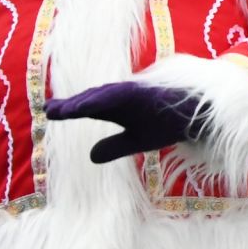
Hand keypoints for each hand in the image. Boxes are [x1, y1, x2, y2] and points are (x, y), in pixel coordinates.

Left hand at [45, 81, 202, 163]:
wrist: (198, 117)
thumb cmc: (168, 123)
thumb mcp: (138, 140)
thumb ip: (114, 146)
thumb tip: (90, 156)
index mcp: (119, 108)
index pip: (90, 108)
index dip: (70, 110)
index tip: (49, 112)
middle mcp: (123, 97)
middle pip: (92, 99)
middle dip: (71, 104)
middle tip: (49, 109)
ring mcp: (134, 92)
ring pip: (104, 95)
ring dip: (84, 101)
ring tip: (64, 110)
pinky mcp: (146, 91)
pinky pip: (122, 94)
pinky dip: (104, 99)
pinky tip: (88, 105)